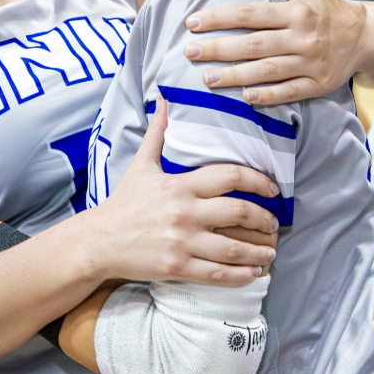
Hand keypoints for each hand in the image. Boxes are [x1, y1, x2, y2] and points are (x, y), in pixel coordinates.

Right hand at [70, 105, 279, 284]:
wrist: (98, 241)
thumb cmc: (123, 203)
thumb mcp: (141, 164)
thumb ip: (158, 132)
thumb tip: (165, 98)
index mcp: (181, 184)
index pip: (230, 176)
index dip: (258, 181)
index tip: (272, 190)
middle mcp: (185, 211)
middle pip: (239, 211)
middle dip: (264, 218)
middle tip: (275, 222)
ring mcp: (181, 241)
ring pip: (233, 247)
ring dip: (259, 250)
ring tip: (271, 250)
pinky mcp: (177, 267)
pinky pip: (217, 274)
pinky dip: (241, 275)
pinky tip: (254, 272)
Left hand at [182, 0, 373, 104]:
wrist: (365, 36)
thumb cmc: (325, 6)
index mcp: (297, 11)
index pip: (251, 14)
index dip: (219, 18)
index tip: (193, 23)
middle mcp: (304, 37)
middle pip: (253, 45)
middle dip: (218, 49)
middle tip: (190, 53)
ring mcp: (312, 63)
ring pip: (267, 71)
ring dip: (234, 76)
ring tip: (207, 79)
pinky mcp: (319, 85)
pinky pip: (289, 92)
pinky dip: (267, 95)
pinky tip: (244, 97)